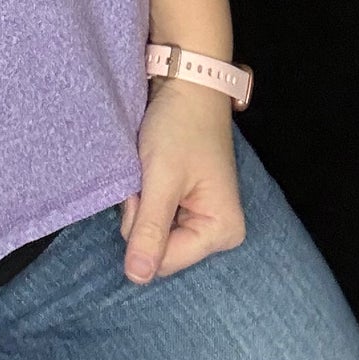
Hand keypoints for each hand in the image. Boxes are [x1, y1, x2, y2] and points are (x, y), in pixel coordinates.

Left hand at [118, 78, 244, 284]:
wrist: (187, 81)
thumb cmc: (179, 126)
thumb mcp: (161, 177)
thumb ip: (150, 228)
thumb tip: (136, 278)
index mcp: (222, 231)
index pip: (164, 260)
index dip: (142, 227)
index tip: (145, 188)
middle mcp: (217, 231)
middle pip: (158, 248)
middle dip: (142, 214)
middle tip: (148, 174)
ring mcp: (201, 217)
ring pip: (151, 231)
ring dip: (141, 202)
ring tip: (149, 168)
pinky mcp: (186, 203)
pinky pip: (154, 215)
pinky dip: (144, 195)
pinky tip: (150, 170)